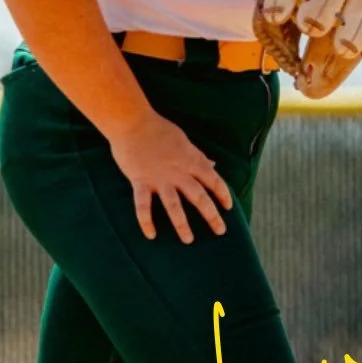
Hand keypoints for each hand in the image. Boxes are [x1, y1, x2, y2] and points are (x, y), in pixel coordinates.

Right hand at [109, 110, 233, 243]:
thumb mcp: (184, 140)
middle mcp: (178, 172)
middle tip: (220, 231)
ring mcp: (159, 178)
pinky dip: (146, 221)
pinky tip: (151, 235)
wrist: (132, 122)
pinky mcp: (140, 181)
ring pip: (174, 206)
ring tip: (188, 240)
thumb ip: (198, 156)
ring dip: (182, 225)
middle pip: (199, 197)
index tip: (228, 207)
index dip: (223, 195)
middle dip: (212, 216)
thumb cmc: (158, 129)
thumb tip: (212, 165)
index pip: (214, 180)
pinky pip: (143, 206)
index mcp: (191, 160)